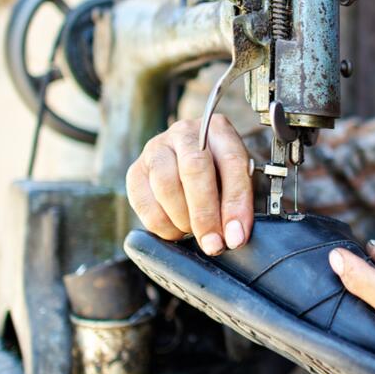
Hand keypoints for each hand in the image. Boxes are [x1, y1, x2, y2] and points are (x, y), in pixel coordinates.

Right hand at [125, 114, 253, 255]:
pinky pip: (144, 202)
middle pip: (194, 168)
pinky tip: (176, 229)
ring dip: (182, 219)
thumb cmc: (219, 175)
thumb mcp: (238, 181)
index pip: (232, 162)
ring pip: (166, 184)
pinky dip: (162, 224)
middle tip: (213, 244)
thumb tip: (233, 237)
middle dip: (205, 214)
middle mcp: (185, 132)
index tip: (236, 236)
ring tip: (194, 232)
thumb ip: (238, 203)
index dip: (235, 203)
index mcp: (218, 129)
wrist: (189, 165)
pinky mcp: (136, 171)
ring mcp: (156, 148)